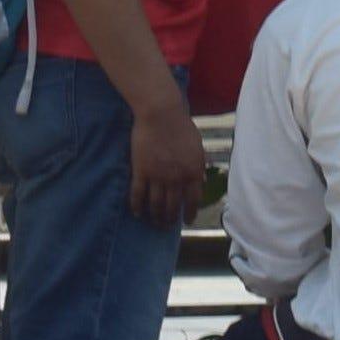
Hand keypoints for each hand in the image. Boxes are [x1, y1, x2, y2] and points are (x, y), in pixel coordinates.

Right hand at [128, 98, 209, 228]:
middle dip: (170, 219)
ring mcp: (157, 176)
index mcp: (193, 173)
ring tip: (154, 222)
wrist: (161, 114)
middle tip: (166, 225)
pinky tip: (137, 213)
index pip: (192, 201)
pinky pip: (138, 194)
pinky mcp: (140, 171)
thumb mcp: (197, 148)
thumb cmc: (182, 127)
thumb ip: (199, 166)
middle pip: (172, 206)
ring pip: (155, 205)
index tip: (187, 221)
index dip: (189, 213)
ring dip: (155, 217)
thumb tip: (202, 182)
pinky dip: (137, 206)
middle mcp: (176, 179)